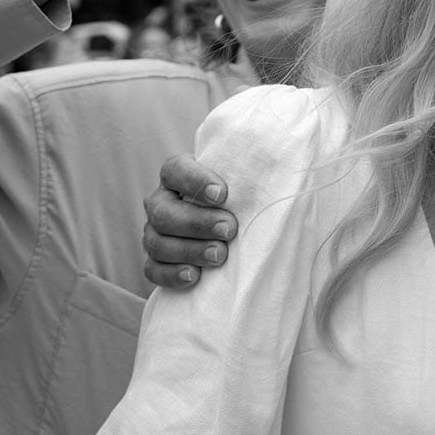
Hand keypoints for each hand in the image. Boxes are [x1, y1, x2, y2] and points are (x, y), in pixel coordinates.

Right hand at [142, 154, 238, 287]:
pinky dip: (171, 274)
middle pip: (163, 211)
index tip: (222, 194)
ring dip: (189, 250)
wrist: (232, 230)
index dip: (194, 180)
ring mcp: (154, 232)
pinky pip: (153, 269)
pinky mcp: (155, 261)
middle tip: (229, 229)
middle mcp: (161, 202)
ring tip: (220, 255)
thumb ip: (250, 175)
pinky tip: (195, 276)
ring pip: (156, 242)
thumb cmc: (241, 199)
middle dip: (197, 222)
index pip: (175, 170)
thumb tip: (282, 158)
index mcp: (177, 175)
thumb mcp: (244, 182)